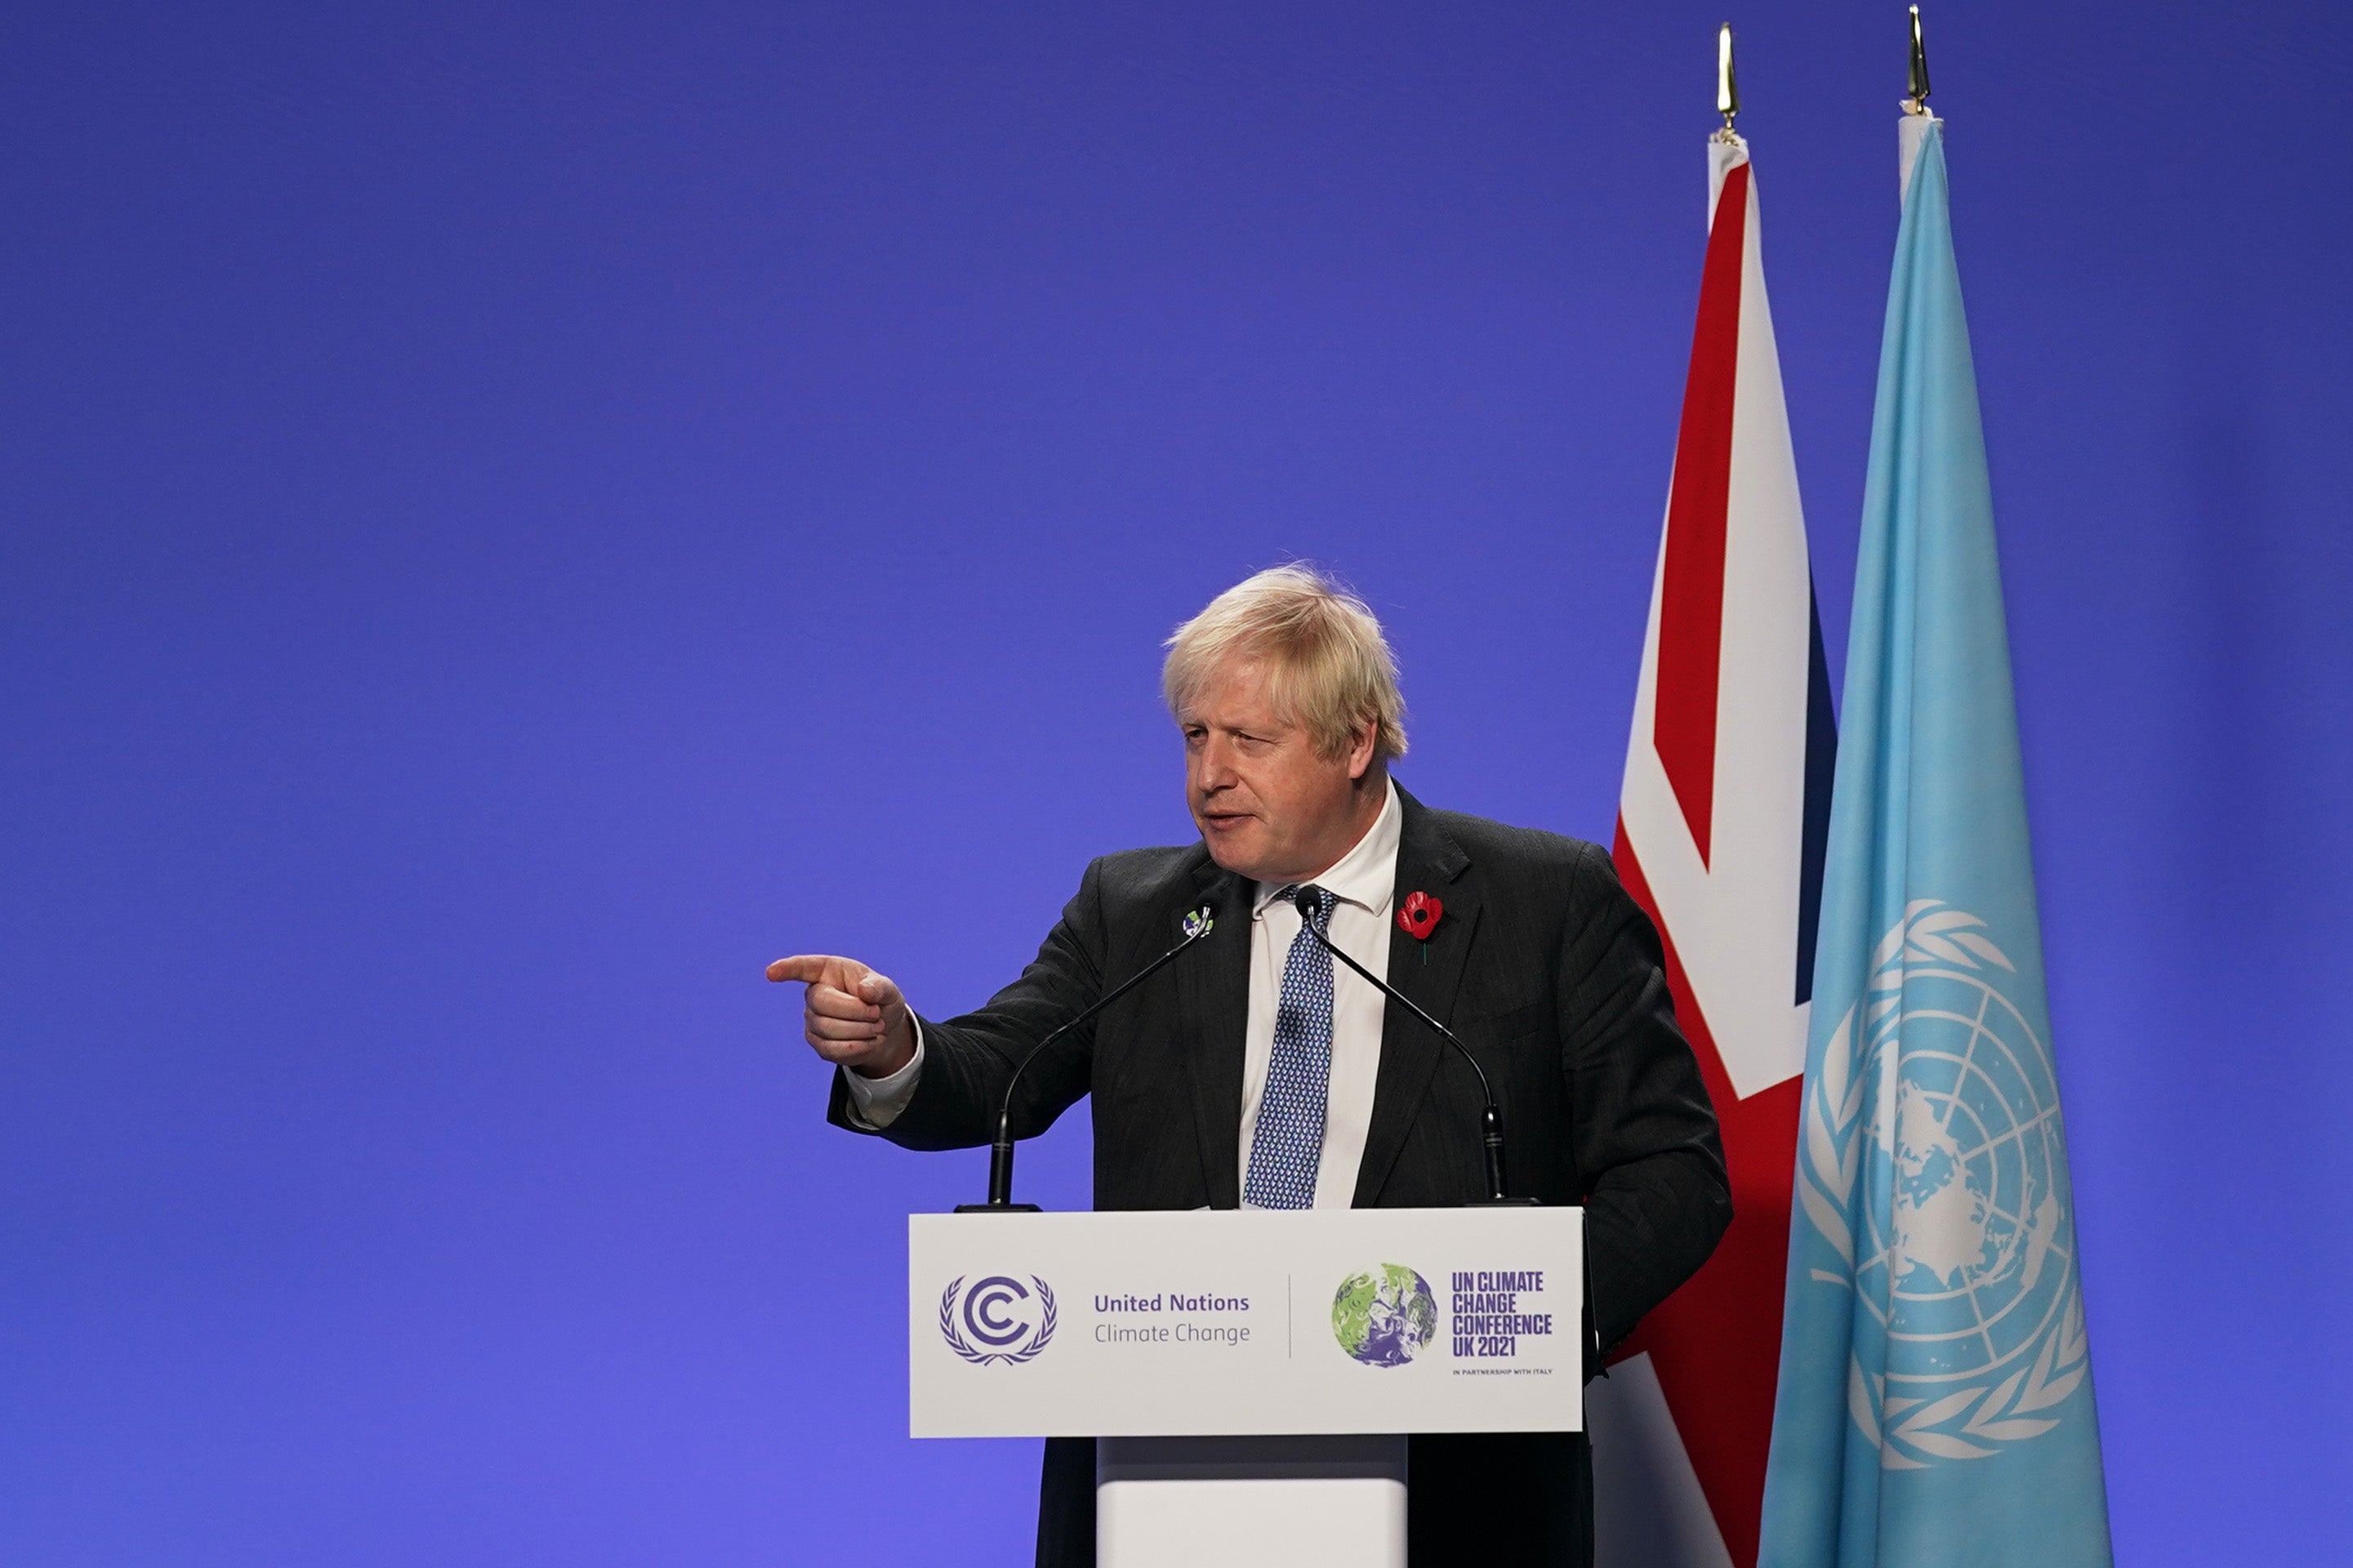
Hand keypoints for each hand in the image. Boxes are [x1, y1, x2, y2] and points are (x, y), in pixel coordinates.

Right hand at [765, 954, 917, 1078]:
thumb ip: (880, 987)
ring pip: (826, 1028)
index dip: (787, 969)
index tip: (771, 973)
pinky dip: (856, 1047)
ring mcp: (812, 1019)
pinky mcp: (817, 1042)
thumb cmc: (881, 1000)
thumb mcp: (888, 988)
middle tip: (877, 1014)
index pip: (803, 967)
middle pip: (821, 1002)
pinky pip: (831, 1049)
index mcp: (828, 971)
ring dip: (859, 1031)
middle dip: (855, 1011)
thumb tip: (865, 991)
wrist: (884, 1030)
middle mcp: (814, 993)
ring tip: (877, 1027)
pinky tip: (869, 1041)